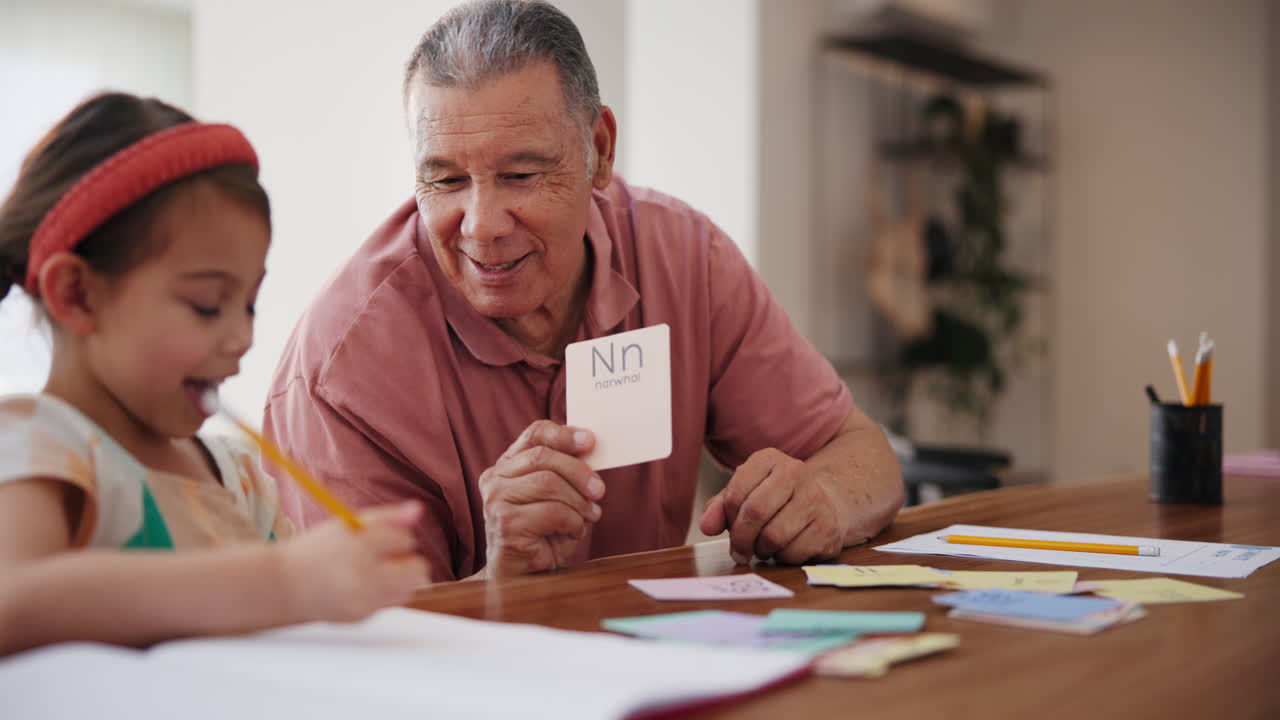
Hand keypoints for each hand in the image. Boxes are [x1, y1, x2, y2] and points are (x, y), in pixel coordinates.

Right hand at [280, 501, 428, 621]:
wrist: (284, 585)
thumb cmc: (318, 550)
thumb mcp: (347, 525)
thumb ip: (386, 517)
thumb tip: (419, 509)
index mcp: (358, 547)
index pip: (405, 539)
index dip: (396, 536)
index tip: (380, 538)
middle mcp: (362, 576)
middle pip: (417, 569)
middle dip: (408, 559)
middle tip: (387, 556)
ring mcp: (362, 600)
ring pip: (409, 589)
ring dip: (400, 579)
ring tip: (375, 571)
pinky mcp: (360, 616)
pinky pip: (390, 603)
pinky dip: (383, 594)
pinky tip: (361, 587)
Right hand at [478, 420, 604, 576]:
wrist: (525, 576)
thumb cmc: (544, 535)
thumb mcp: (557, 497)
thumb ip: (566, 473)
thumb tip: (591, 449)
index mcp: (507, 466)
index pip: (534, 434)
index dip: (564, 434)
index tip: (591, 441)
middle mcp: (495, 479)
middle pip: (544, 457)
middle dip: (579, 472)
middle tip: (599, 491)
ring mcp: (495, 501)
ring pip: (548, 483)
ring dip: (577, 502)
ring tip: (587, 517)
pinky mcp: (505, 524)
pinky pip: (551, 512)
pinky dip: (573, 522)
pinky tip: (573, 533)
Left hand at [698, 448, 847, 565]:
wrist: (824, 503)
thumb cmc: (775, 500)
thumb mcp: (744, 495)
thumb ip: (718, 508)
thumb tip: (706, 526)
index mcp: (768, 459)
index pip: (735, 493)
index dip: (727, 518)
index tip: (730, 527)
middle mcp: (795, 471)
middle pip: (755, 512)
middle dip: (741, 539)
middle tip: (739, 550)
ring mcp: (815, 498)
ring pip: (773, 536)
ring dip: (761, 550)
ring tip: (763, 547)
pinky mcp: (828, 526)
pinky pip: (793, 553)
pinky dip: (782, 558)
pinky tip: (785, 549)